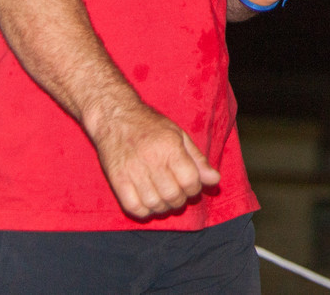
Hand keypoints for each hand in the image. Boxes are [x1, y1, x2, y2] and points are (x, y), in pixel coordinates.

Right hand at [89, 102, 220, 217]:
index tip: (191, 185)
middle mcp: (152, 160)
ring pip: (154, 204)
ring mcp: (132, 171)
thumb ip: (197, 160)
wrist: (115, 118)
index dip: (195, 188)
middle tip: (178, 193)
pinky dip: (144, 211)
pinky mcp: (116, 180)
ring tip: (164, 198)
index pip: (190, 180)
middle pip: (173, 195)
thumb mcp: (179, 135)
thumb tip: (214, 180)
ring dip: (163, 207)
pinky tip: (148, 202)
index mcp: (170, 147)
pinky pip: (133, 207)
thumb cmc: (150, 125)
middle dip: (180, 199)